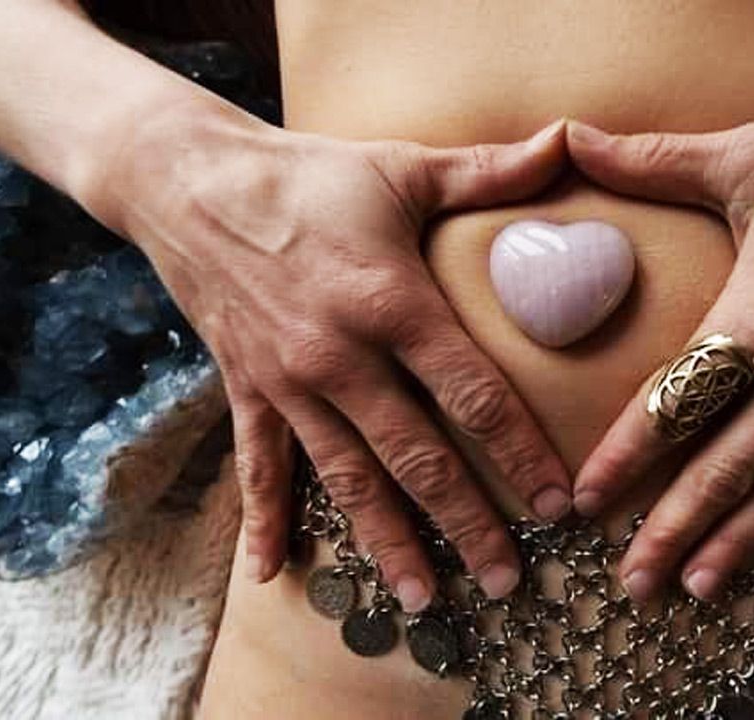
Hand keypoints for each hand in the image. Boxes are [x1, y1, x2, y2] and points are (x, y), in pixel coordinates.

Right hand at [91, 109, 572, 609]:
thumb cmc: (309, 175)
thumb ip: (489, 170)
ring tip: (424, 598)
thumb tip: (567, 142)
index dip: (519, 453)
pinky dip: (265, 519)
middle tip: (509, 579)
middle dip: (468, 524)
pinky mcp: (246, 390)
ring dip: (387, 542)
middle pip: (417, 458)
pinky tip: (272, 573)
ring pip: (347, 480)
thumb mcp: (402, 166)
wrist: (186, 181)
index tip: (558, 504)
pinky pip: (258, 467)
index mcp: (390, 304)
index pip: (472, 394)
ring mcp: (288, 383)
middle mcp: (339, 357)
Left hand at [565, 113, 753, 603]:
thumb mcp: (748, 156)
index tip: (583, 503)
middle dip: (672, 528)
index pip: (676, 404)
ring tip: (698, 588)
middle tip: (629, 581)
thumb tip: (567, 135)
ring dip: (743, 540)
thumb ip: (652, 158)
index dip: (625, 456)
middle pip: (725, 467)